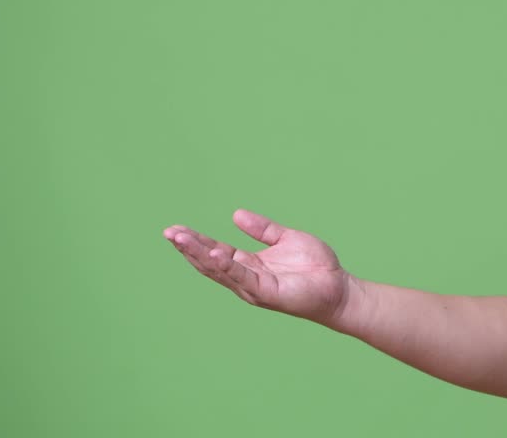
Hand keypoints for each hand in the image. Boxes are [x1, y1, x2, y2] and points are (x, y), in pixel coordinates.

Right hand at [163, 209, 353, 325]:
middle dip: (189, 248)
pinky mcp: (268, 292)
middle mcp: (246, 278)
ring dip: (200, 255)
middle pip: (210, 262)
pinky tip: (215, 253)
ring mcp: (254, 287)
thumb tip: (235, 214)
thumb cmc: (315, 267)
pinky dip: (228, 267)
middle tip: (168, 232)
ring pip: (220, 271)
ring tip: (181, 239)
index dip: (195, 241)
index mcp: (249, 265)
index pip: (215, 251)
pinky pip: (244, 278)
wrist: (338, 287)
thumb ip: (262, 229)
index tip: (175, 229)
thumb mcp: (286, 238)